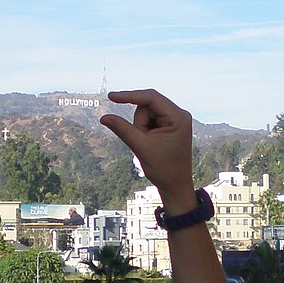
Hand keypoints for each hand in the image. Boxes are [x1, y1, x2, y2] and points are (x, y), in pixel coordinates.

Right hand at [100, 89, 195, 208]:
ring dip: (142, 128)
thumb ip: (123, 129)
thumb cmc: (164, 169)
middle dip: (140, 123)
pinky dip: (145, 131)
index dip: (130, 96)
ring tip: (151, 145)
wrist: (175, 186)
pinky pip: (150, 121)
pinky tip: (152, 144)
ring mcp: (175, 120)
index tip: (111, 97)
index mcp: (178, 117)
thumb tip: (104, 117)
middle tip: (146, 142)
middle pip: (147, 106)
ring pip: (146, 114)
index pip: (151, 98)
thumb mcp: (141, 147)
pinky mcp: (170, 126)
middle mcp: (179, 115)